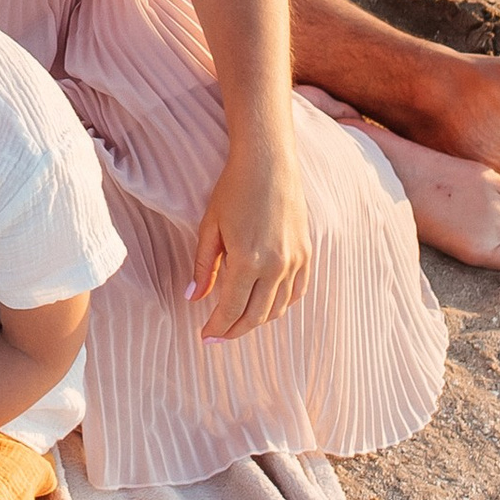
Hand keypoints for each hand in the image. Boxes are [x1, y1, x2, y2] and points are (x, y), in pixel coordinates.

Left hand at [190, 130, 311, 338]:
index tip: (205, 336)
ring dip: (257, 320)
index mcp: (247, 261)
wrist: (269, 162)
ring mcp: (295, 261)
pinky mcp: (307, 254)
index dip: (217, 327)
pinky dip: (281, 305)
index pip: (231, 309)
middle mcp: (276, 266)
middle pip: (256, 316)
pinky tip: (266, 306)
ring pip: (277, 308)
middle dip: (235, 330)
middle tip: (218, 336)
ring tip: (238, 321)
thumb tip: (193, 298)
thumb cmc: (234, 189)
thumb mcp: (210, 227)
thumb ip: (203, 267)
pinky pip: (297, 292)